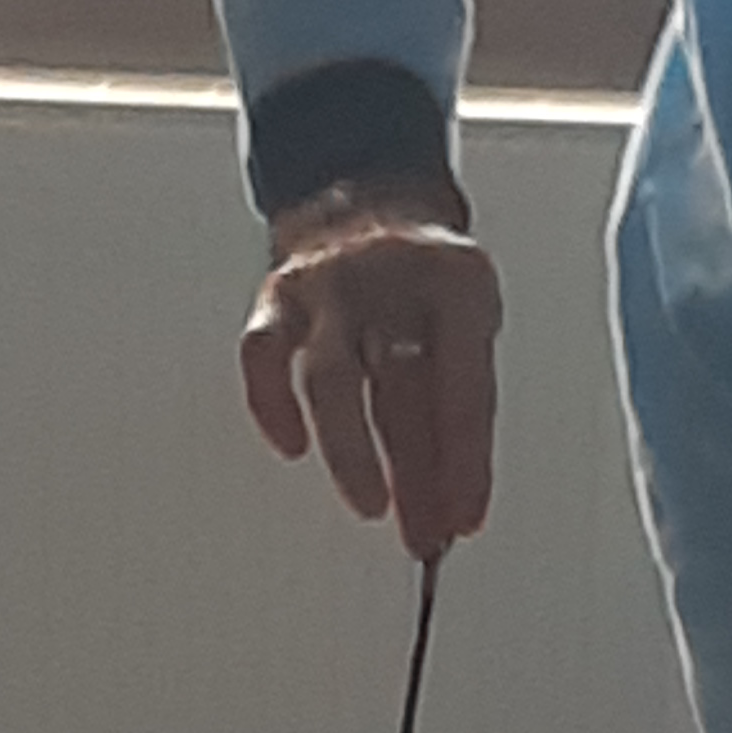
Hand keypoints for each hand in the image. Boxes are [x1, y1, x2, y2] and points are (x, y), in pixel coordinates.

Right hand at [239, 174, 501, 559]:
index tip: (466, 517)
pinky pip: (263, 356)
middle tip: (427, 535)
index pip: (466, 388)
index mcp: (456, 284)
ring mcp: (328, 287)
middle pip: (403, 392)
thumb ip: (460, 403)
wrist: (367, 197)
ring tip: (371, 505)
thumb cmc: (424, 278)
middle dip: (417, 474)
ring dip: (352, 451)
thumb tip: (453, 499)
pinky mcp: (278, 295)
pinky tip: (294, 447)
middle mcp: (390, 280)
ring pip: (333, 379)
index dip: (467, 461)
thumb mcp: (469, 323)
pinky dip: (273, 405)